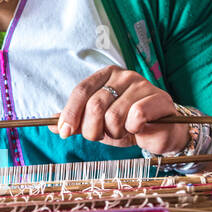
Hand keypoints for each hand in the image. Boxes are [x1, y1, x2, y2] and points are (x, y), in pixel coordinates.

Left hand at [51, 67, 190, 154]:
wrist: (159, 134)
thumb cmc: (127, 126)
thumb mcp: (98, 124)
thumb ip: (77, 122)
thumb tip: (52, 124)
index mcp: (106, 76)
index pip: (81, 91)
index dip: (71, 113)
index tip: (65, 132)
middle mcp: (123, 75)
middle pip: (95, 105)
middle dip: (92, 129)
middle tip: (100, 136)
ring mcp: (142, 84)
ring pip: (114, 115)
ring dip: (115, 132)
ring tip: (124, 131)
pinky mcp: (158, 98)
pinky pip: (136, 117)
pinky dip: (133, 129)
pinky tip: (138, 129)